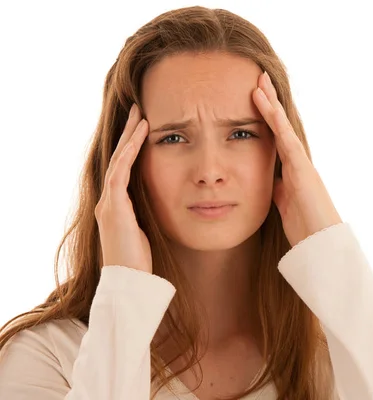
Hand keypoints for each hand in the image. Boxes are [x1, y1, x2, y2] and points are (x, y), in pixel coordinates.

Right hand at [94, 104, 152, 273]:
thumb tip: (171, 206)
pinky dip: (130, 153)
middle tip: (139, 110)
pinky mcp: (113, 208)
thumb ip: (152, 217)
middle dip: (128, 133)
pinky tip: (140, 137)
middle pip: (118, 158)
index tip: (144, 128)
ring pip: (118, 161)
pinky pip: (121, 173)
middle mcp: (109, 201)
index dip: (132, 147)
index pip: (125, 168)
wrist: (128, 283)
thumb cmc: (140, 263)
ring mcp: (109, 204)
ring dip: (129, 137)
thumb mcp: (149, 233)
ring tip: (140, 115)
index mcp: (117, 206)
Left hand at [252, 71, 342, 247]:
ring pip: (283, 127)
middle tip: (259, 81)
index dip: (267, 119)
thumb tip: (269, 182)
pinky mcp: (301, 167)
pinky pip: (286, 138)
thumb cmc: (305, 228)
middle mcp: (298, 162)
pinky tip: (266, 103)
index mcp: (292, 171)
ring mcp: (301, 162)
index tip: (255, 101)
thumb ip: (278, 191)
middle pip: (280, 126)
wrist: (322, 242)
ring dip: (271, 104)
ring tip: (259, 82)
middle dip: (270, 104)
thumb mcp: (284, 206)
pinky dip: (276, 120)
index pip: (275, 139)